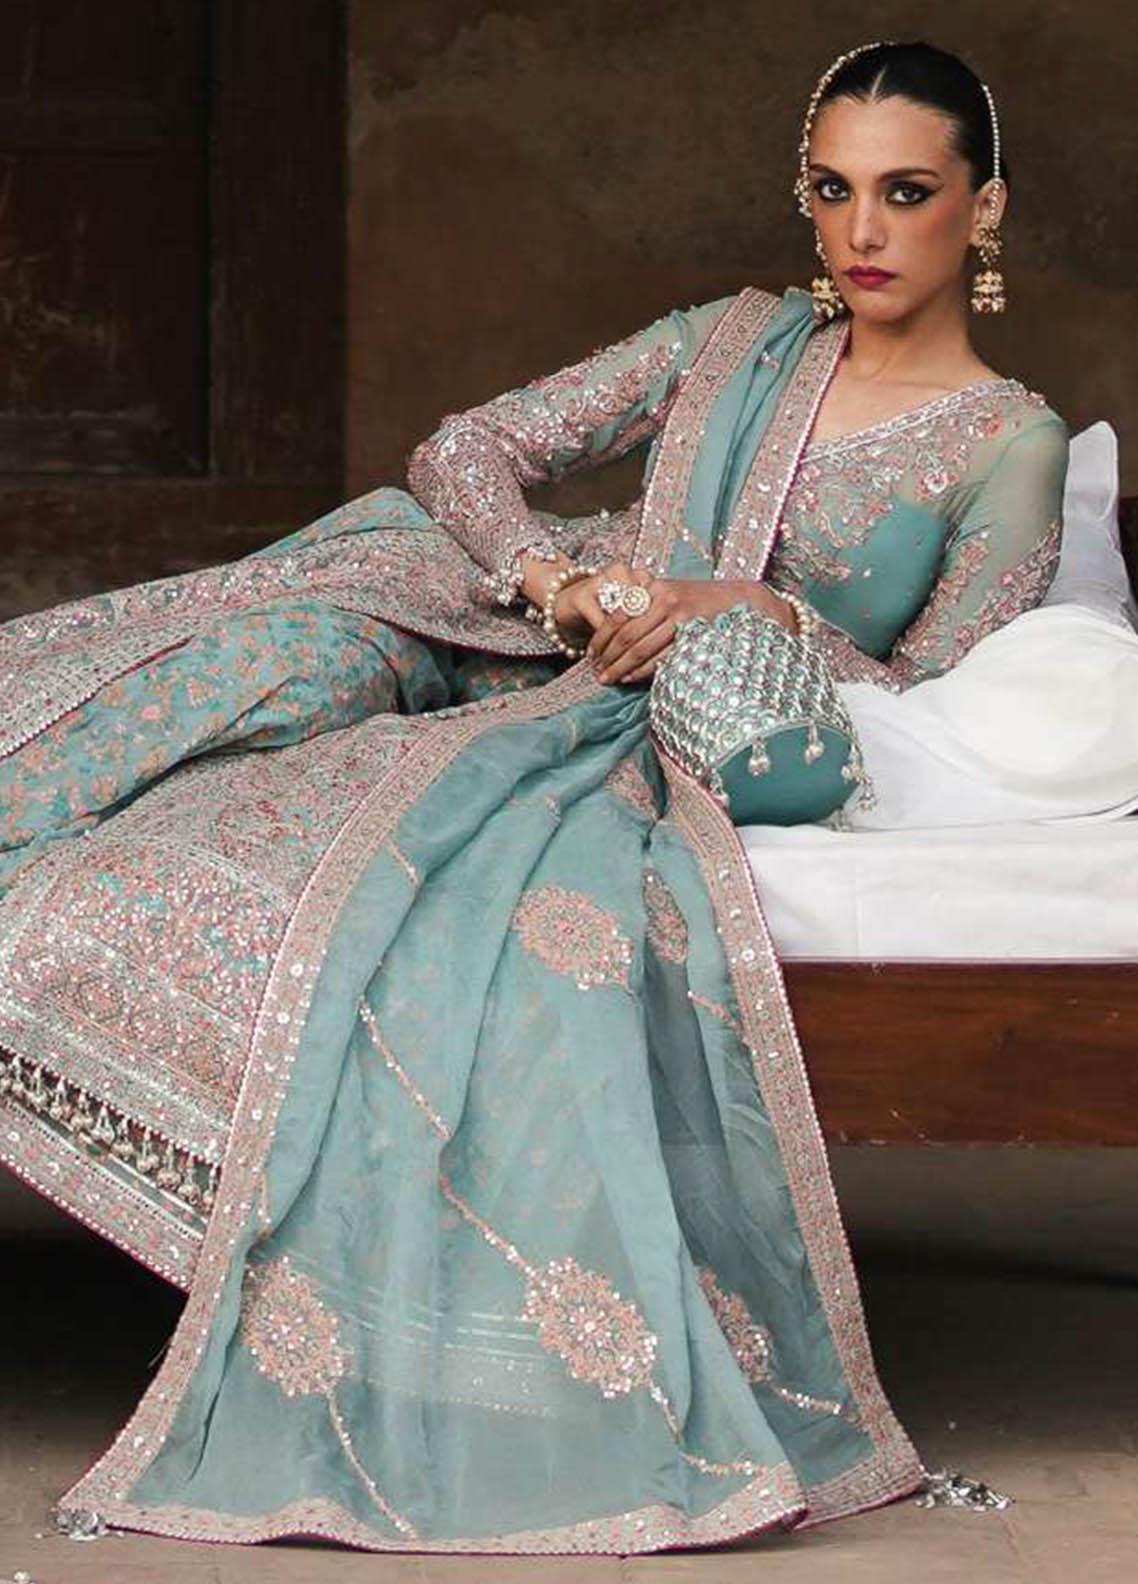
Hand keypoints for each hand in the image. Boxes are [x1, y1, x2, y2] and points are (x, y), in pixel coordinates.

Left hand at [587, 575, 794, 684]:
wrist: (740, 600)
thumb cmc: (701, 602)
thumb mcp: (672, 594)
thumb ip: (647, 606)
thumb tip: (617, 631)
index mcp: (653, 588)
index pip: (617, 616)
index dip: (600, 638)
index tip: (590, 654)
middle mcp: (663, 599)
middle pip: (625, 635)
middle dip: (607, 657)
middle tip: (596, 673)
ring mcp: (678, 615)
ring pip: (639, 647)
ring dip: (620, 667)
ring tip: (608, 680)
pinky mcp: (691, 632)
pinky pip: (660, 657)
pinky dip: (643, 670)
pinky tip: (631, 678)